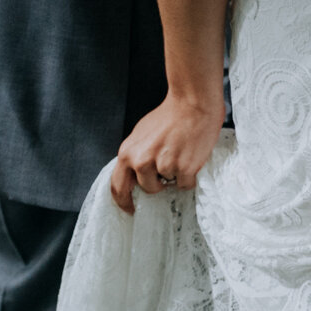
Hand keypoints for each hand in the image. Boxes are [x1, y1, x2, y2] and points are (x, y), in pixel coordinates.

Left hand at [110, 93, 222, 213]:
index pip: (118, 186)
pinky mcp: (183, 168)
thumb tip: (136, 174)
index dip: (124, 202)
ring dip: (175, 176)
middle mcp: (141, 161)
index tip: (131, 208)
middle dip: (156, 186)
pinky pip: (185, 183)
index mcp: (127, 153)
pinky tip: (192, 157)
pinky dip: (190, 175)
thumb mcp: (142, 134)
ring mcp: (163, 166)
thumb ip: (136, 155)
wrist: (193, 102)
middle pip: (146, 189)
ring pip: (168, 186)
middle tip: (166, 176)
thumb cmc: (170, 115)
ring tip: (182, 156)